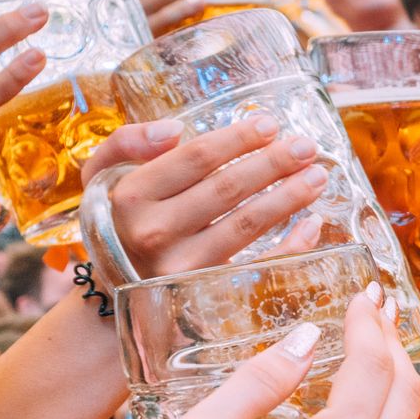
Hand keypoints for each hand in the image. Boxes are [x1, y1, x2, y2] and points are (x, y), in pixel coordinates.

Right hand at [81, 114, 329, 278]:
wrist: (113, 284)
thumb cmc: (117, 218)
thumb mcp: (103, 175)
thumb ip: (127, 143)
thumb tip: (174, 131)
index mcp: (131, 197)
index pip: (196, 159)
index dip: (238, 139)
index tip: (270, 124)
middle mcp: (153, 233)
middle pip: (227, 189)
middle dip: (273, 163)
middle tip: (306, 146)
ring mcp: (180, 269)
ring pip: (247, 225)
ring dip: (289, 197)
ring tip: (316, 175)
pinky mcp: (204, 294)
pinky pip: (257, 268)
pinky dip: (290, 246)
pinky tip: (312, 222)